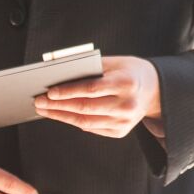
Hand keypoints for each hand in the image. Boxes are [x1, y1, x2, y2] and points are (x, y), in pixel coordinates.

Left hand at [34, 55, 164, 139]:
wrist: (154, 89)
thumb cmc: (128, 71)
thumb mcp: (113, 62)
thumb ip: (89, 66)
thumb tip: (58, 74)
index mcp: (126, 83)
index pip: (92, 89)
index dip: (68, 91)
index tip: (49, 91)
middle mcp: (127, 105)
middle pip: (86, 108)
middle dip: (59, 106)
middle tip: (39, 102)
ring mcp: (125, 121)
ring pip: (86, 122)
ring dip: (62, 116)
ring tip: (45, 110)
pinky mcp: (121, 131)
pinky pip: (92, 128)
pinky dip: (74, 122)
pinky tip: (61, 115)